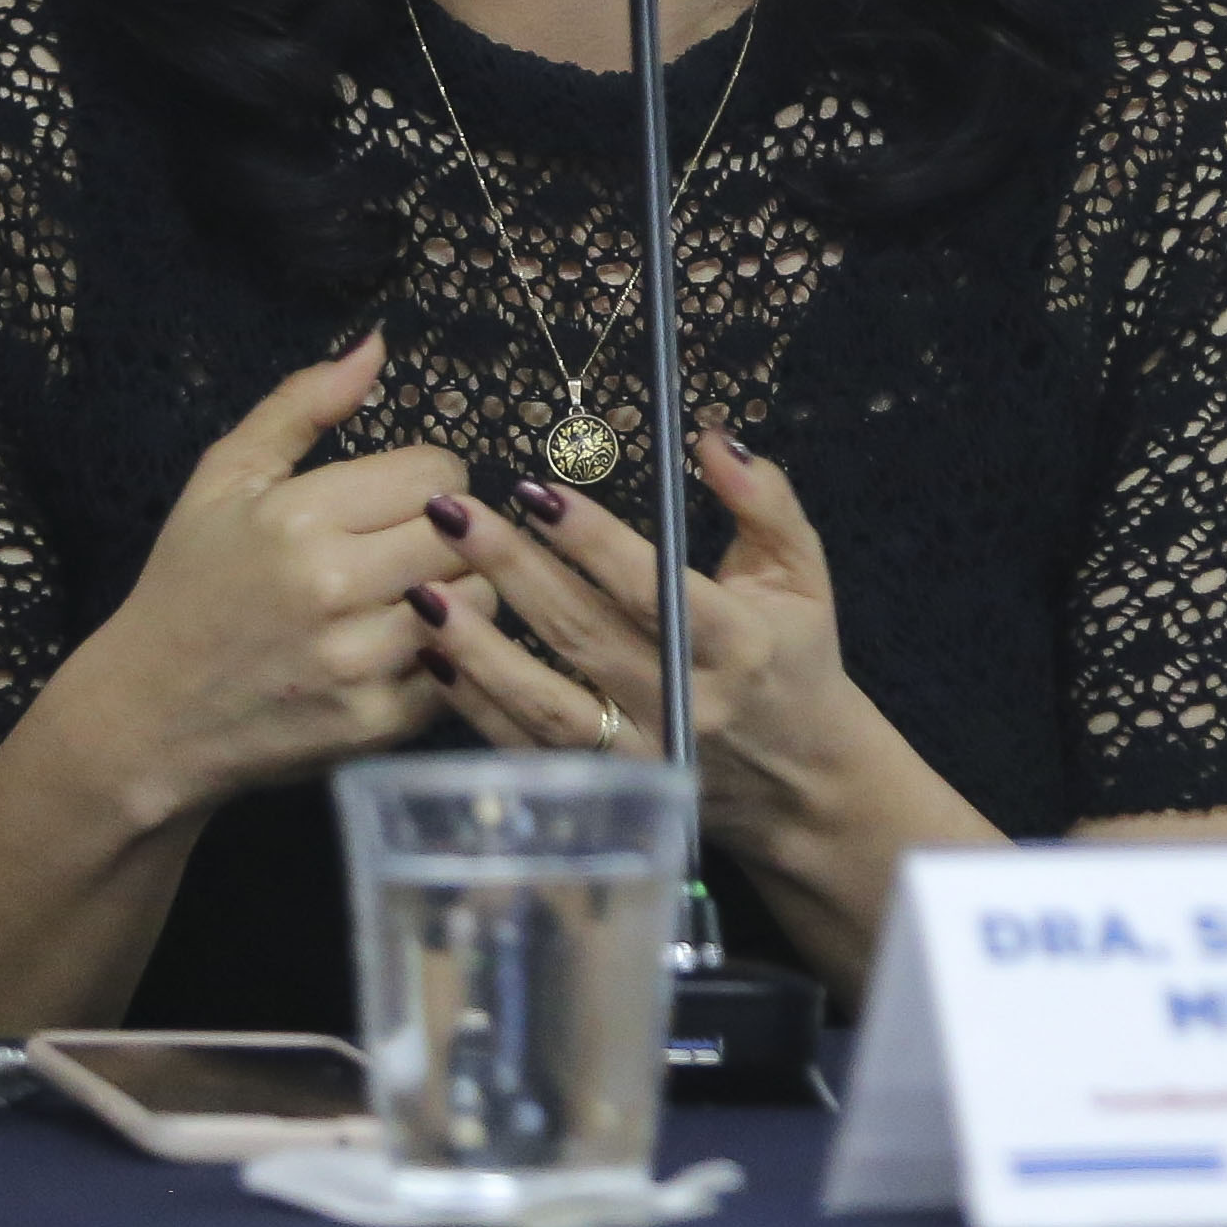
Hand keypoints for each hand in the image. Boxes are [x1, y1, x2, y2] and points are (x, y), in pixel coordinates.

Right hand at [33, 333, 485, 829]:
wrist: (146, 717)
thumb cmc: (189, 586)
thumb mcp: (226, 480)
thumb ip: (303, 405)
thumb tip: (377, 346)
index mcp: (300, 518)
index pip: (438, 473)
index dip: (425, 479)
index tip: (394, 498)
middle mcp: (335, 589)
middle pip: (465, 534)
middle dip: (445, 532)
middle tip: (405, 545)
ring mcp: (359, 663)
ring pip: (477, 601)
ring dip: (455, 592)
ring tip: (405, 594)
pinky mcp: (377, 724)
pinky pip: (459, 669)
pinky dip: (442, 656)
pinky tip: (396, 648)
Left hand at [418, 430, 880, 847]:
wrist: (801, 781)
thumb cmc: (798, 656)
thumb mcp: (802, 571)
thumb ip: (763, 499)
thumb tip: (707, 437)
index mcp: (738, 644)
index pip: (654, 588)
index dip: (593, 542)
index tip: (537, 493)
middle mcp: (685, 704)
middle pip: (585, 636)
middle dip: (513, 569)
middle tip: (451, 514)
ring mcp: (643, 754)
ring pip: (547, 704)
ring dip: (480, 649)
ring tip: (424, 592)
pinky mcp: (610, 789)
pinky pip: (530, 750)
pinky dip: (478, 707)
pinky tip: (434, 657)